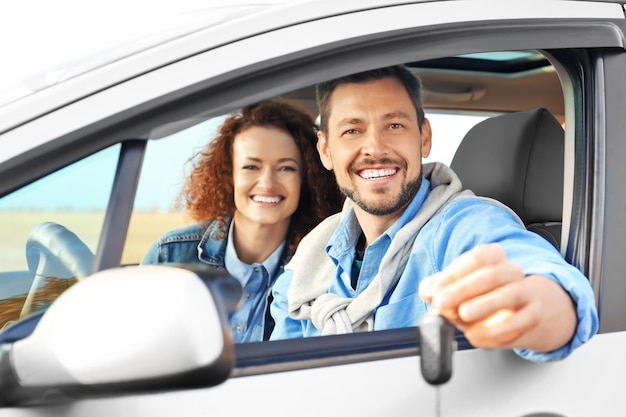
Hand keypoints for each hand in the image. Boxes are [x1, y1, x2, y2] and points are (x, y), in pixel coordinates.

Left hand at [419, 243, 576, 350]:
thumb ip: (436, 288)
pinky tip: (485, 333)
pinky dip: (504, 327)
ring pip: (510, 293)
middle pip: (491, 274)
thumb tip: (429, 292)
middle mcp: (511, 270)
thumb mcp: (452, 289)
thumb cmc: (476, 297)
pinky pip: (524, 319)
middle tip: (442, 302)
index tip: (435, 291)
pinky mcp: (534, 314)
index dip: (453, 274)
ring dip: (485, 304)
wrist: (511, 315)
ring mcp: (525, 291)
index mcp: (492, 256)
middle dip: (463, 289)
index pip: (475, 259)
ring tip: (464, 314)